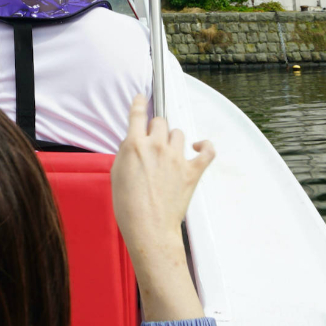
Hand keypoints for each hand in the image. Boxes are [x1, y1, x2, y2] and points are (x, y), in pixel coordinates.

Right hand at [111, 95, 214, 320]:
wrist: (148, 229)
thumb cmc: (128, 207)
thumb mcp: (117, 174)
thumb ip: (127, 153)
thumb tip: (135, 143)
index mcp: (134, 146)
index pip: (137, 114)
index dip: (139, 102)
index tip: (142, 97)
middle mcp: (156, 146)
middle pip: (160, 121)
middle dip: (156, 129)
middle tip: (153, 143)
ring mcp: (176, 157)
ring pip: (178, 133)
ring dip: (174, 140)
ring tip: (169, 154)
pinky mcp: (193, 170)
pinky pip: (208, 149)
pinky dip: (205, 146)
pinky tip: (199, 147)